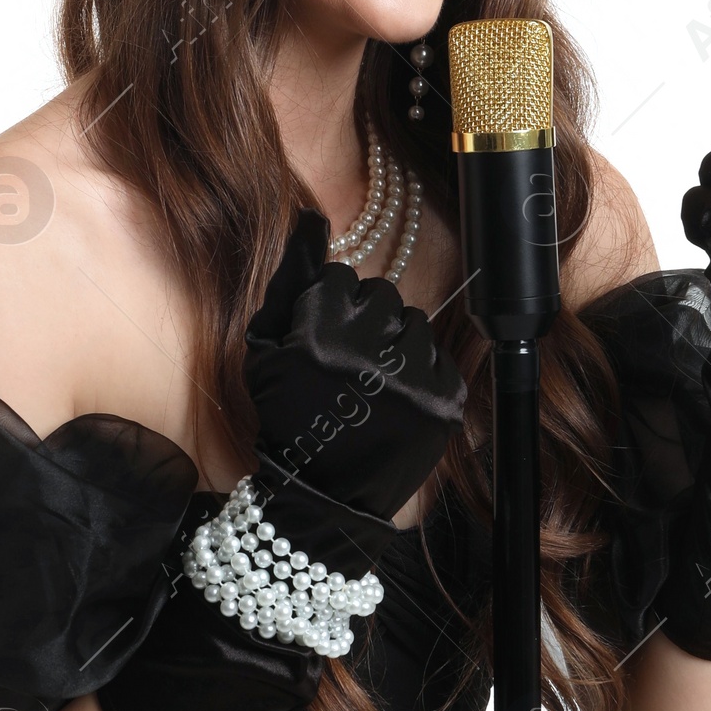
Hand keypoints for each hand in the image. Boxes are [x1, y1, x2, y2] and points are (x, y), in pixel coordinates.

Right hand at [243, 207, 466, 521]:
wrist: (323, 493)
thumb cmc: (287, 415)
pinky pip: (442, 359)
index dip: (331, 307)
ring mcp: (411, 380)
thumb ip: (288, 279)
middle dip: (367, 322)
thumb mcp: (266, 349)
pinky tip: (396, 402)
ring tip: (374, 384)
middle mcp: (367, 354)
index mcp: (319, 336)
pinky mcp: (444, 404)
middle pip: (383, 295)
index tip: (324, 342)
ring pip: (417, 324)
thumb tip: (312, 217)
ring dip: (397, 347)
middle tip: (351, 364)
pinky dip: (422, 376)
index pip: (342, 278)